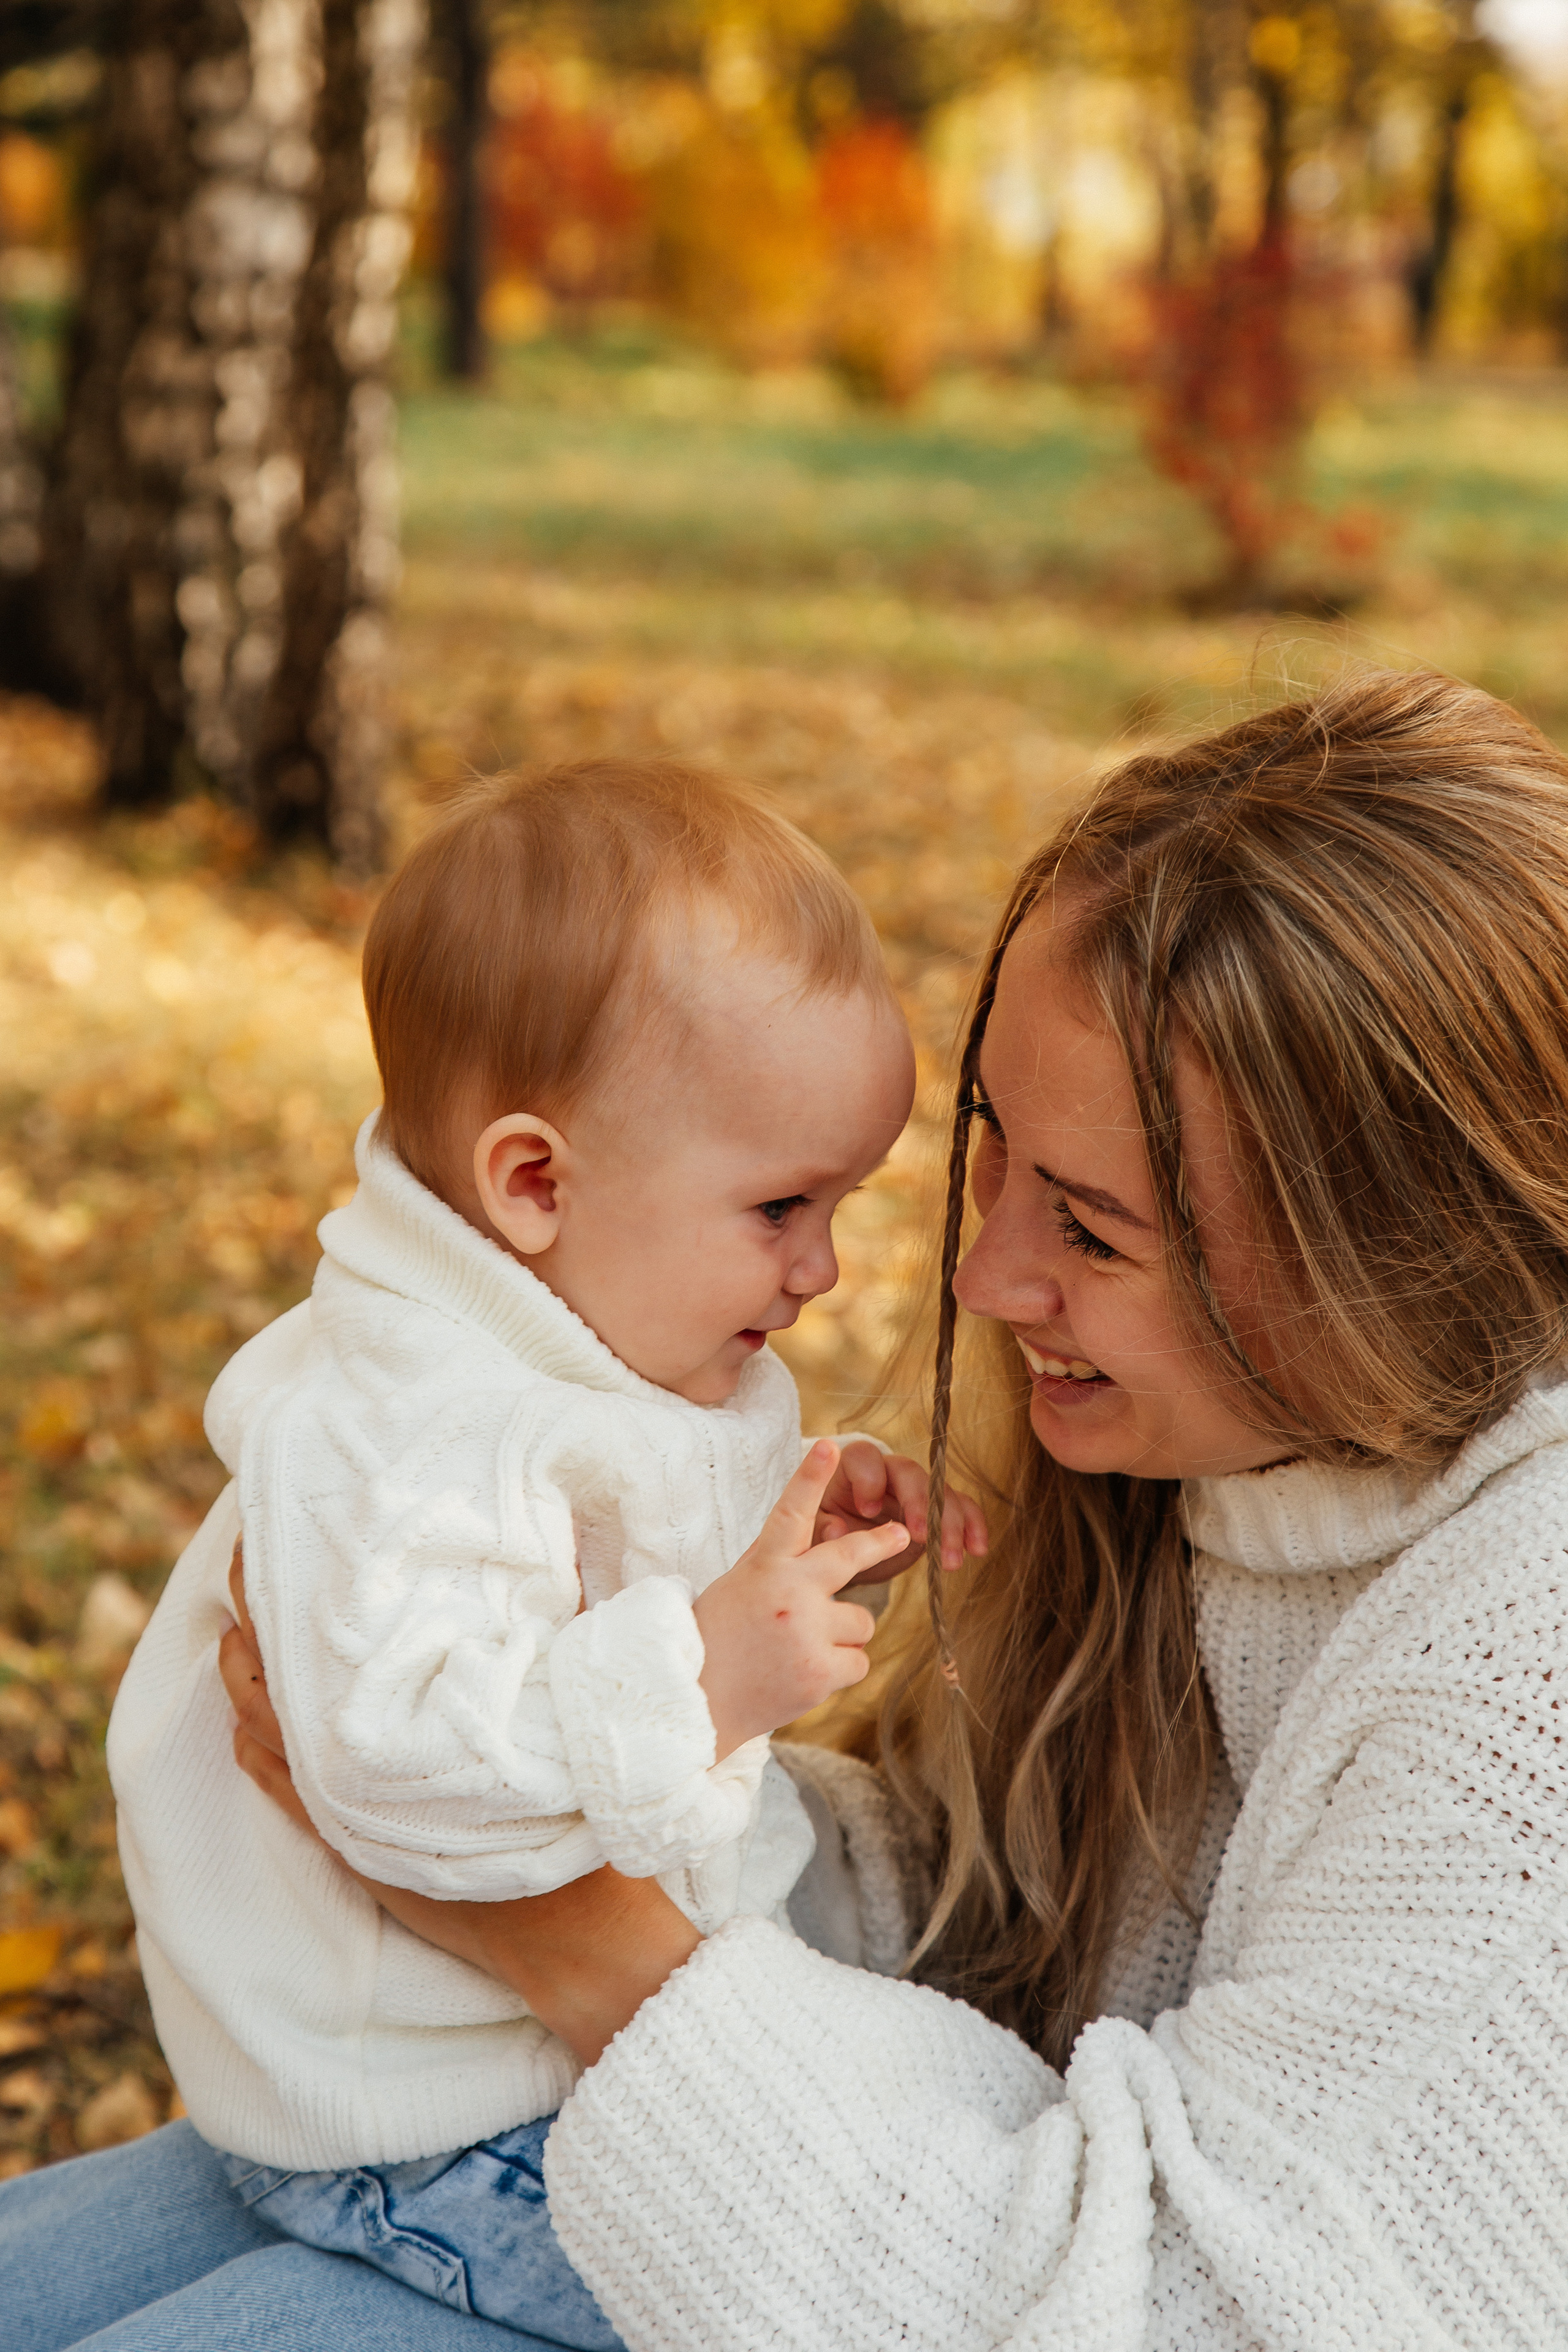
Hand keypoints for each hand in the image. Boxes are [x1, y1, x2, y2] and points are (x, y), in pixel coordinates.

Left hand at [218, 1541, 698, 2063]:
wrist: (571, 1933)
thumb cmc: (577, 1822)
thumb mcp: (570, 1712)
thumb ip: (553, 1636)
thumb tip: (556, 1565)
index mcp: (399, 1722)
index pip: (315, 1642)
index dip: (286, 1587)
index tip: (278, 1532)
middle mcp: (358, 1764)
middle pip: (277, 1677)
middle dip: (259, 1615)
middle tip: (247, 1556)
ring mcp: (345, 1808)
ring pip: (266, 1731)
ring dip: (246, 1678)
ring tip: (234, 1629)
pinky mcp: (351, 1844)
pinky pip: (279, 1790)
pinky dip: (255, 1752)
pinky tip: (243, 1731)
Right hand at [694, 1441, 909, 1757]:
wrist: (697, 1701)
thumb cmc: (717, 1639)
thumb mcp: (741, 1588)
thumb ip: (781, 1568)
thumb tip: (826, 1556)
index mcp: (764, 1566)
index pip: (791, 1512)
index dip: (811, 1477)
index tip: (830, 1445)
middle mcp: (790, 1592)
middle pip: (849, 1556)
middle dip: (880, 1543)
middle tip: (901, 1532)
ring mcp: (808, 1632)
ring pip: (861, 1621)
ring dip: (842, 1636)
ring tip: (801, 1651)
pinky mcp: (821, 1671)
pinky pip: (859, 1661)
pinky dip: (840, 1669)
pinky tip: (806, 1675)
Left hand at [815, 1441, 987, 1583]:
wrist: (836, 1560)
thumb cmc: (818, 1540)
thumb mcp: (808, 1537)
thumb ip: (820, 1530)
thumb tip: (835, 1530)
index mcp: (848, 1470)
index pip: (863, 1457)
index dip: (869, 1478)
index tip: (869, 1509)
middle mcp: (884, 1473)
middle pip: (908, 1471)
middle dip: (919, 1502)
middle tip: (921, 1536)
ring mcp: (913, 1491)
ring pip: (939, 1490)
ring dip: (949, 1523)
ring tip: (951, 1561)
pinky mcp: (933, 1512)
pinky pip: (959, 1508)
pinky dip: (971, 1525)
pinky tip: (977, 1549)